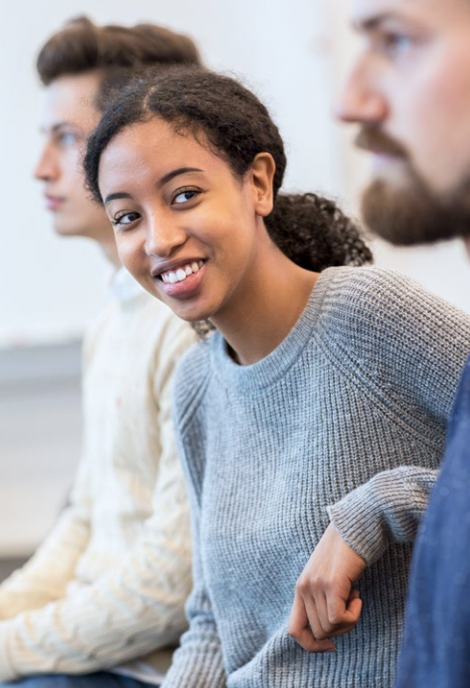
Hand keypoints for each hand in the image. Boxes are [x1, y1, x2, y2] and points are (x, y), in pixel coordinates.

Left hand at [288, 522, 365, 651]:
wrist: (356, 525)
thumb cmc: (348, 553)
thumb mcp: (329, 577)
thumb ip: (324, 598)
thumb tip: (329, 632)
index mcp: (301, 588)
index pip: (294, 631)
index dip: (312, 646)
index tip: (332, 645)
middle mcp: (304, 587)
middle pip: (319, 632)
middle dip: (340, 628)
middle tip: (350, 604)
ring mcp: (316, 585)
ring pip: (330, 628)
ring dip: (348, 619)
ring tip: (354, 594)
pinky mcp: (331, 583)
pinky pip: (338, 618)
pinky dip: (353, 615)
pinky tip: (358, 595)